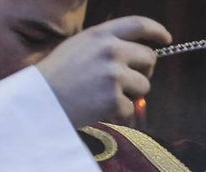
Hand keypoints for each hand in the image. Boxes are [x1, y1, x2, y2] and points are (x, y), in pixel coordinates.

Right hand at [36, 16, 170, 127]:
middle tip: (126, 82)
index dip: (156, 31)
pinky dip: (118, 113)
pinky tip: (98, 109)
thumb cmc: (57, 76)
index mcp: (100, 34)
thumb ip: (106, 45)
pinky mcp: (113, 98)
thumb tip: (134, 54)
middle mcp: (110, 50)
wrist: (39, 101)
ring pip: (145, 86)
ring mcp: (113, 74)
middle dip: (144, 71)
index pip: (138, 24)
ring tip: (105, 96)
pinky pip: (130, 109)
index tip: (166, 38)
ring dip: (131, 94)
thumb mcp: (79, 46)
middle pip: (149, 58)